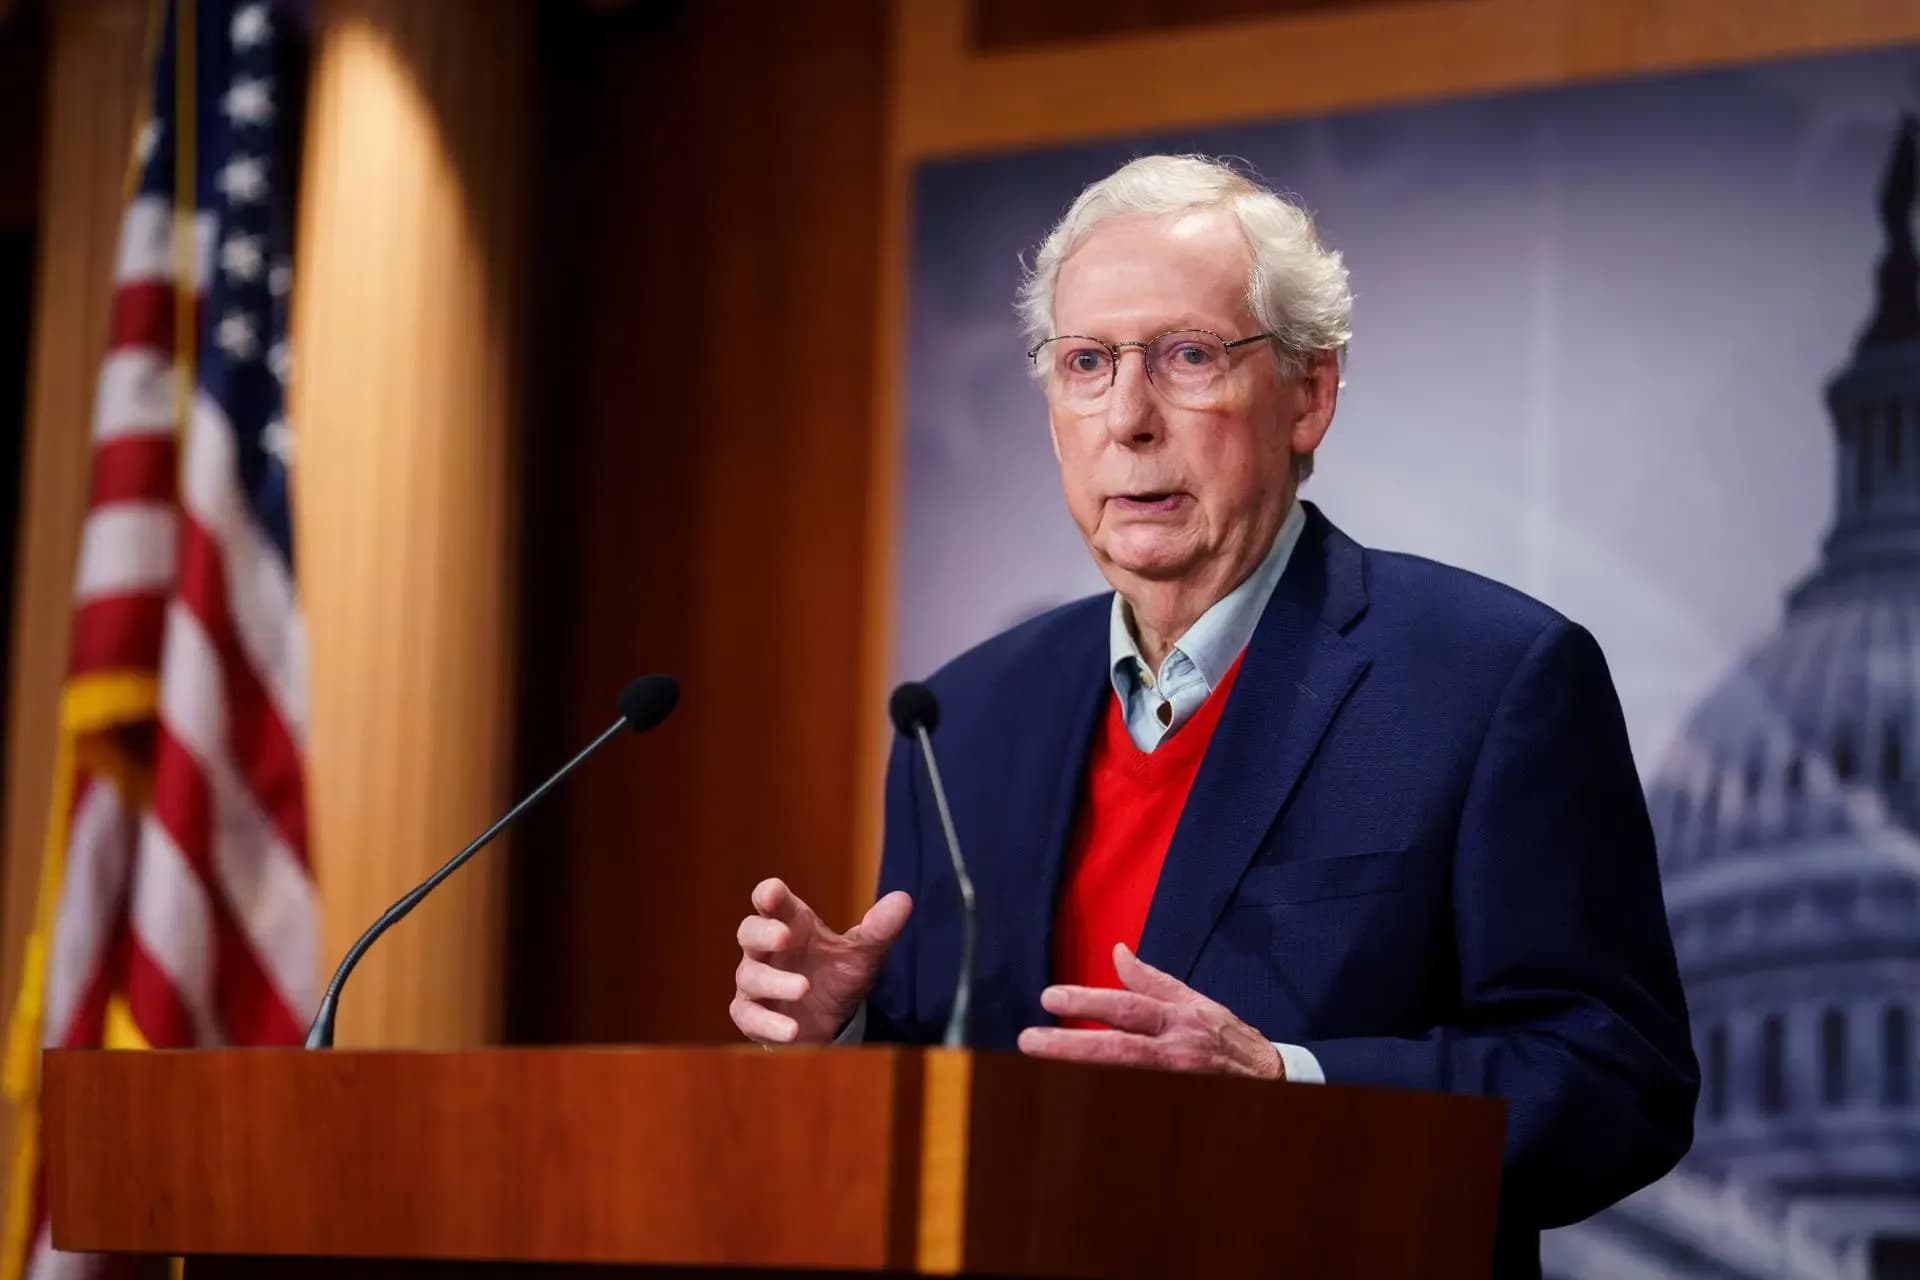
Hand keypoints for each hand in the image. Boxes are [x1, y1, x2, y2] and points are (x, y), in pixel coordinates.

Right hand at [730, 878, 912, 1045]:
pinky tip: (791, 1031)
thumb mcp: (863, 954)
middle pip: (749, 931)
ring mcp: (756, 981)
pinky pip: (748, 1015)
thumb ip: (879, 929)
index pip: (772, 901)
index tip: (772, 894)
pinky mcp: (753, 1013)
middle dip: (763, 933)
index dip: (769, 895)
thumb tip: (904, 899)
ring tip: (803, 989)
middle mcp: (768, 950)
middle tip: (784, 937)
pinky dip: (767, 1023)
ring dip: (774, 981)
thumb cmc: (838, 976)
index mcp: (792, 924)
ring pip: (750, 975)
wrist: (833, 1023)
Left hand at [1018, 943, 1283, 1079]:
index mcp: (1178, 1018)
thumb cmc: (1226, 1037)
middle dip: (1071, 1045)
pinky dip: (1106, 1096)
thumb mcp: (1194, 1001)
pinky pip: (1136, 1102)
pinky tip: (1071, 1096)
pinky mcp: (1176, 1106)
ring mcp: (1175, 1083)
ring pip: (1123, 1078)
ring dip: (1082, 1072)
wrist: (1271, 1080)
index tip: (1050, 997)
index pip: (1128, 1007)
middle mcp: (1175, 1052)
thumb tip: (1118, 951)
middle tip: (1029, 1040)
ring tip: (1039, 1067)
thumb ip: (1152, 980)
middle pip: (1119, 1049)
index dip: (1090, 1000)